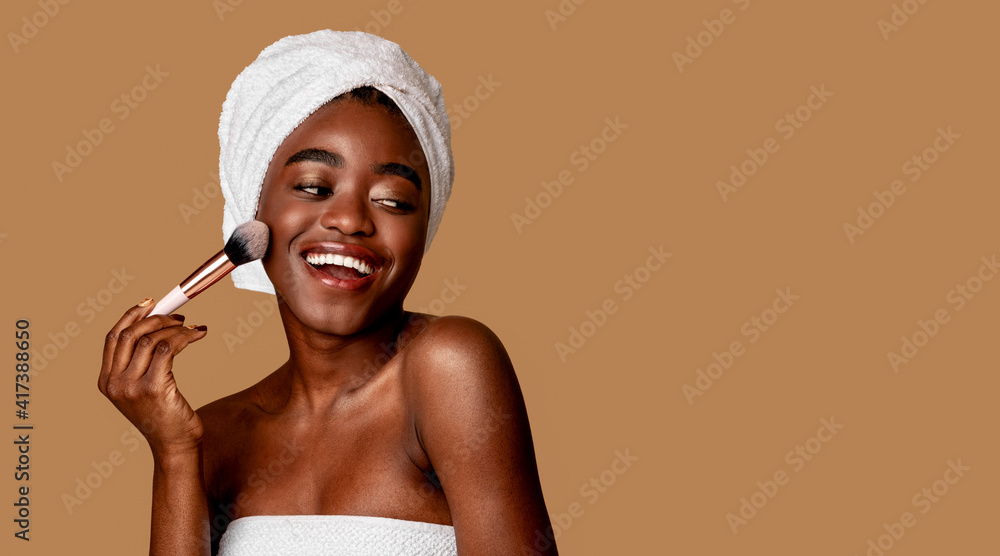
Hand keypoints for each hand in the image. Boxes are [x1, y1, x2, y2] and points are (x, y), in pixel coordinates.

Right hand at [98, 298, 208, 457]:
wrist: (174, 445)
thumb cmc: (164, 415)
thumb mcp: (142, 388)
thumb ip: (140, 363)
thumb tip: (155, 324)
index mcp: (106, 381)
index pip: (113, 337)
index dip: (131, 315)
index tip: (150, 302)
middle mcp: (114, 384)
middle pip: (130, 334)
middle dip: (156, 318)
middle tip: (178, 316)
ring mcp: (131, 387)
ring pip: (151, 339)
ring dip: (175, 328)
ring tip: (191, 328)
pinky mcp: (154, 388)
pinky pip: (168, 349)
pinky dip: (184, 337)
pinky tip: (197, 334)